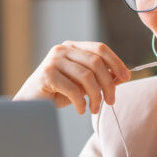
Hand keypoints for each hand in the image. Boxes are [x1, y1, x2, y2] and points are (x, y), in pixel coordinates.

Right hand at [13, 41, 130, 114]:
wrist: (30, 104)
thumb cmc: (57, 93)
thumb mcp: (82, 84)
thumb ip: (100, 78)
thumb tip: (123, 76)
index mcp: (72, 47)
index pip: (100, 48)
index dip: (116, 62)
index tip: (126, 77)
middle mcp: (62, 50)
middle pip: (96, 62)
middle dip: (108, 84)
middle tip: (111, 101)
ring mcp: (53, 61)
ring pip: (87, 76)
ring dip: (95, 96)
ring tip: (94, 108)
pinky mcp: (46, 75)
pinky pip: (73, 89)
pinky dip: (81, 102)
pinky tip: (81, 109)